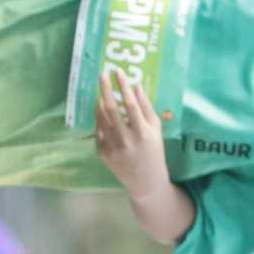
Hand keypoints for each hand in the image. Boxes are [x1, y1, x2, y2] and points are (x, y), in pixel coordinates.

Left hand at [93, 70, 168, 197]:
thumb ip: (146, 108)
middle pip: (111, 109)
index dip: (123, 86)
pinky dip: (99, 119)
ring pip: (100, 119)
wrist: (145, 181)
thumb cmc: (154, 151)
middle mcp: (126, 140)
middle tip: (102, 75)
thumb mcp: (156, 130)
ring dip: (99, 102)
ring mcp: (112, 148)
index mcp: (142, 133)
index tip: (118, 72)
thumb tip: (136, 86)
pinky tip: (103, 113)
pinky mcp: (103, 154)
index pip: (130, 104)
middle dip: (105, 89)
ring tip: (102, 93)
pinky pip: (98, 131)